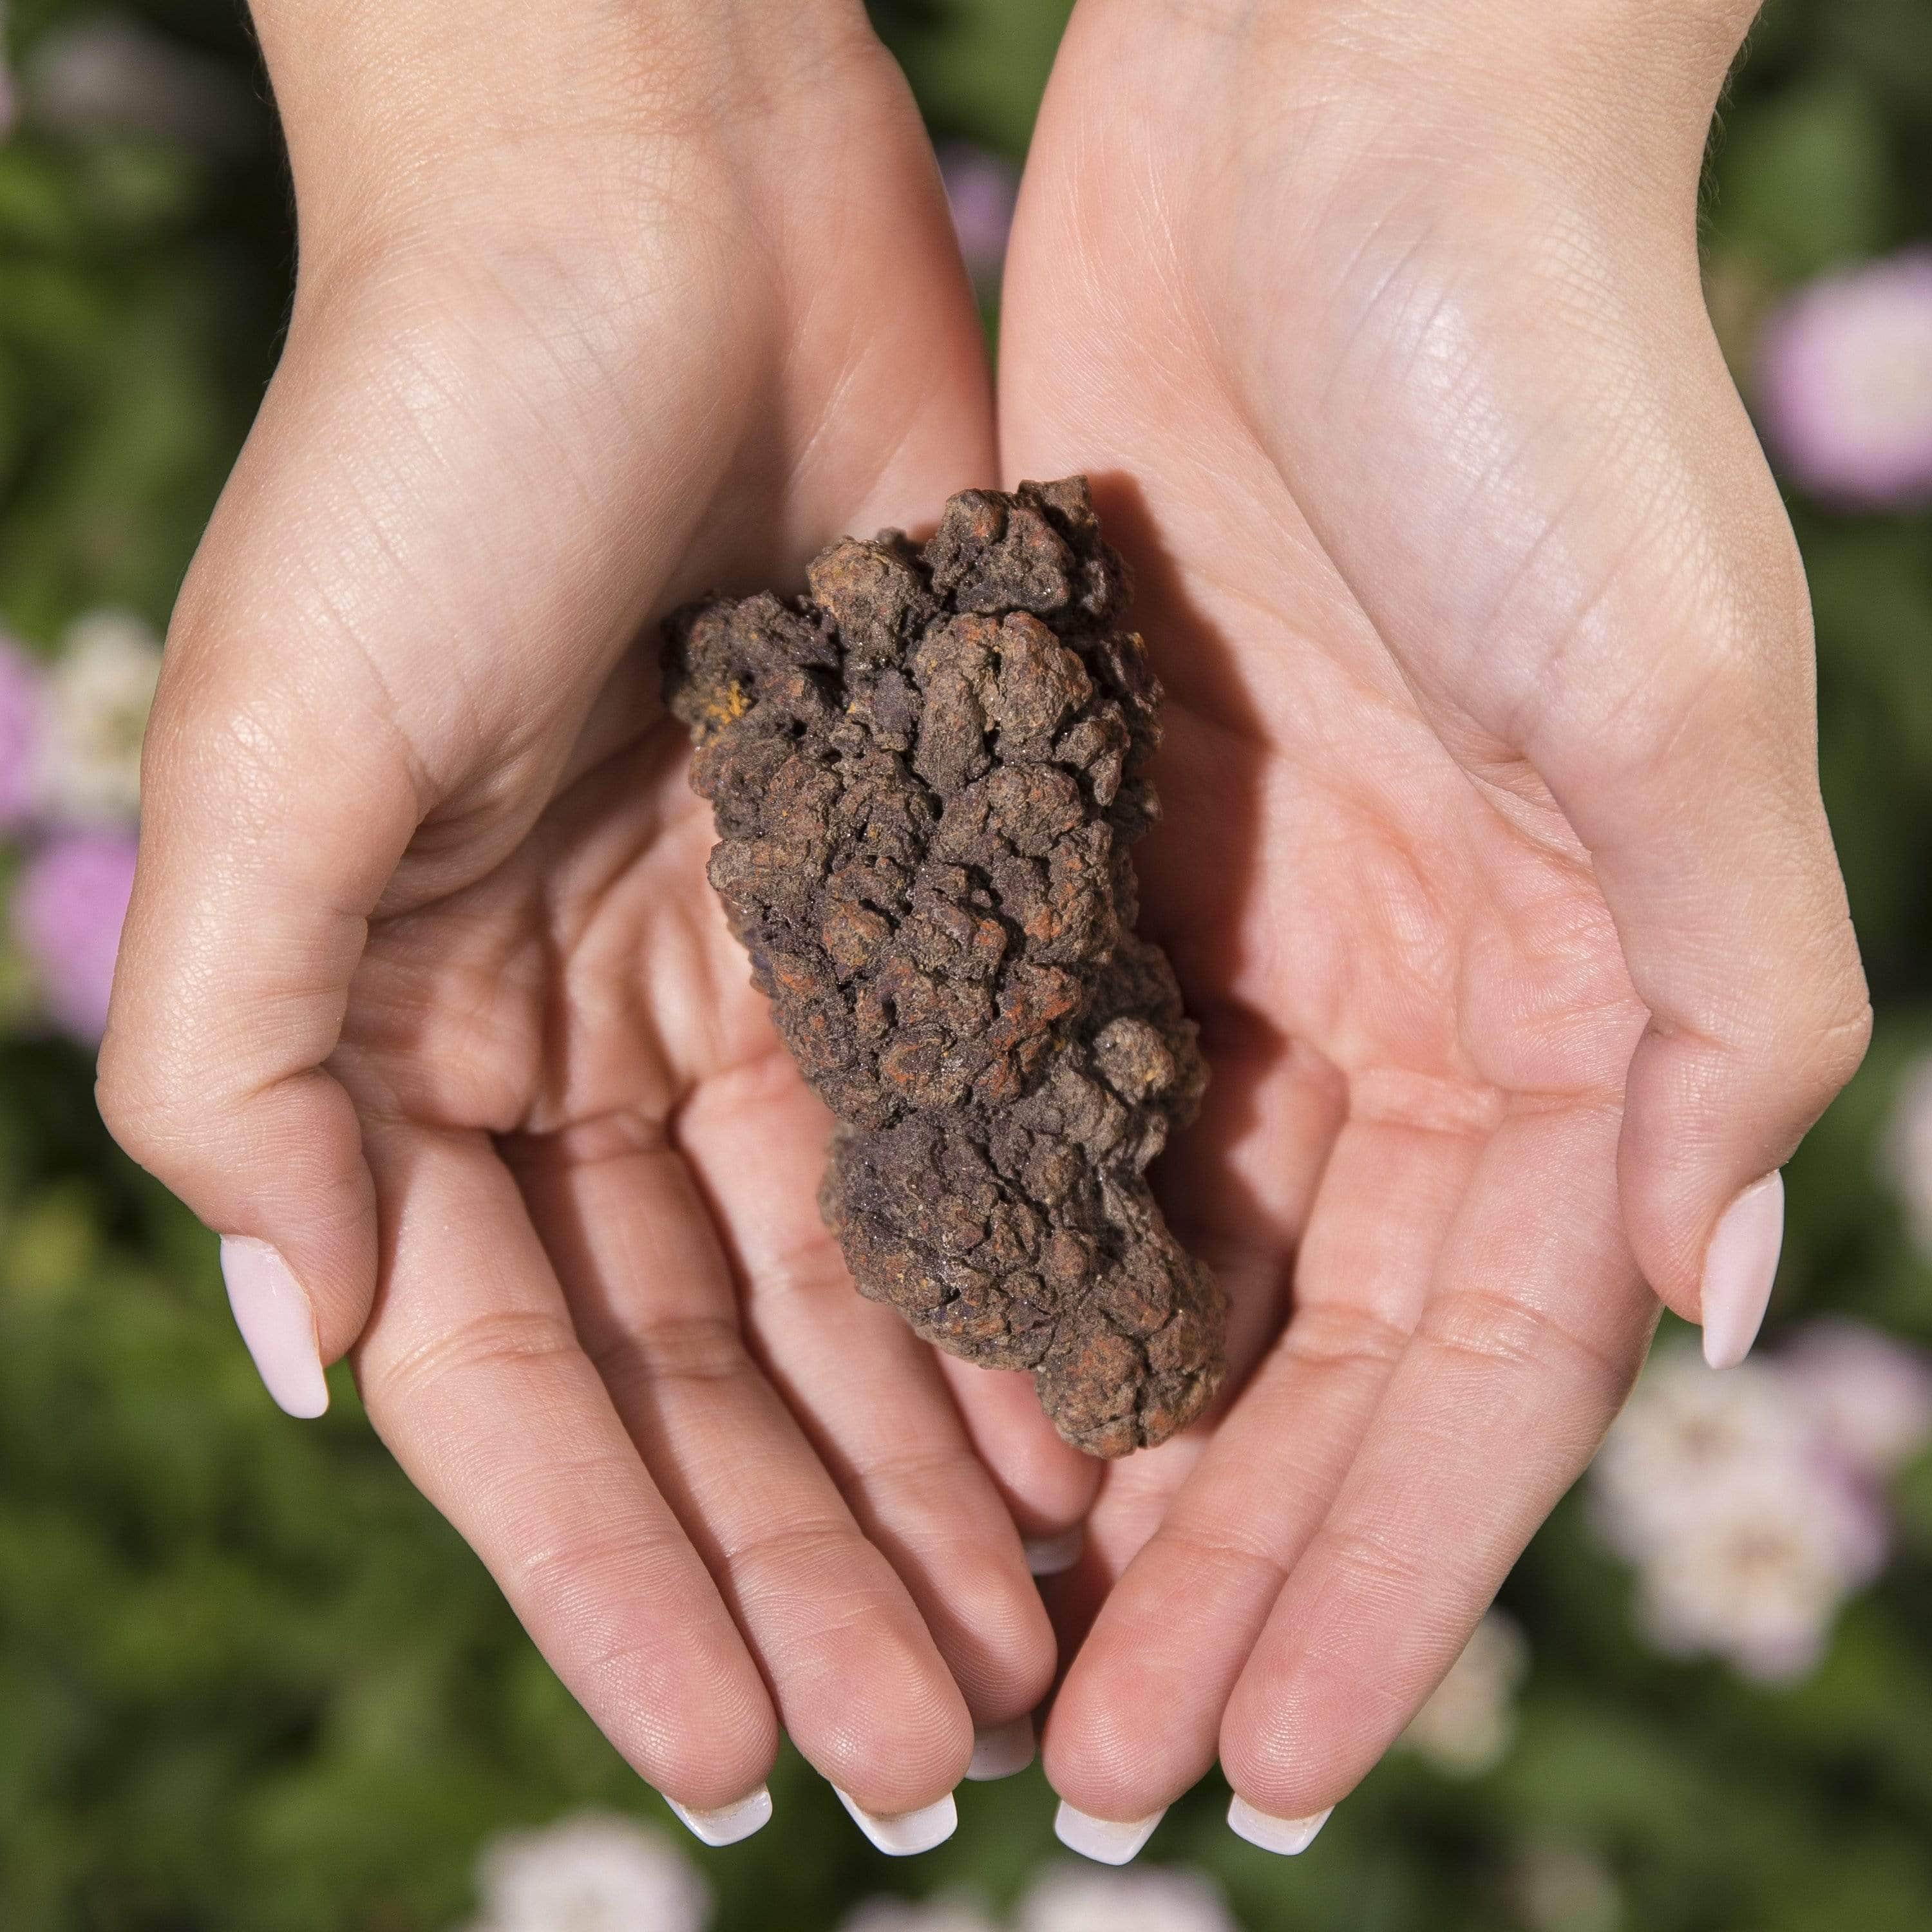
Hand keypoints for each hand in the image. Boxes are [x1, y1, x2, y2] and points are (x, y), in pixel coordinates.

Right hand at [97, 0, 1063, 1841]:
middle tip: (934, 1759)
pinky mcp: (906, 884)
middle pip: (712, 1374)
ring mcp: (755, 971)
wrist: (650, 201)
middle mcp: (586, 1039)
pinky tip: (1101, 1430)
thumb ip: (241, 1054)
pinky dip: (1024, 1286)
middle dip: (814, 1570)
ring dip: (934, 1476)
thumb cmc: (432, 441)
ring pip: (857, 1292)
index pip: (522, 1388)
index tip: (743, 1761)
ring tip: (1034, 1655)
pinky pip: (972, 1137)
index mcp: (414, 1044)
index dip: (624, 1583)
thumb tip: (299, 1338)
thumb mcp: (275, 747)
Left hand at [991, 0, 1870, 1846]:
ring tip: (1008, 1654)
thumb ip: (1725, 1007)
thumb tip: (1706, 1296)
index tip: (1270, 1768)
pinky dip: (997, 1258)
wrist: (1340, 132)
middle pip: (1302, 1367)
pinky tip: (930, 1401)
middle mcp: (1403, 1004)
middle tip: (1108, 1781)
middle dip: (1220, 1578)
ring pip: (1164, 1267)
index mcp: (1558, 1009)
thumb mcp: (1676, 705)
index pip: (1469, 1380)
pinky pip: (1037, 1098)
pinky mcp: (1092, 837)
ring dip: (1096, 1467)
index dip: (1378, 1582)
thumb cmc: (1534, 389)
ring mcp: (1240, 931)